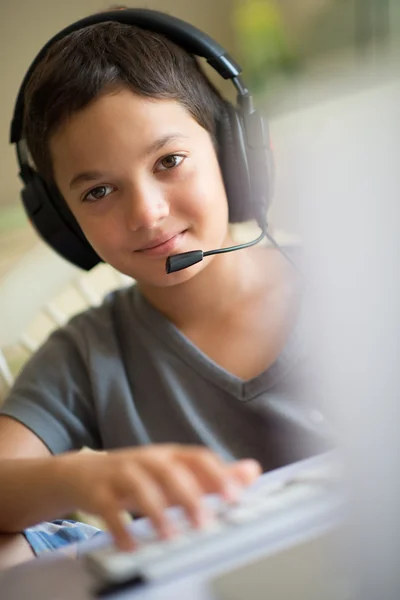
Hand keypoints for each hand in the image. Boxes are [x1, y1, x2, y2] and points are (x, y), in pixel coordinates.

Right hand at [56, 445, 260, 550]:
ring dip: (156, 511)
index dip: (216, 475)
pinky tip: (131, 545)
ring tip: (170, 537)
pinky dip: (120, 526)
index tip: (234, 497)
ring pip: (139, 485)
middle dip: (188, 496)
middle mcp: (147, 460)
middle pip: (170, 470)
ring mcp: (121, 473)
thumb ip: (213, 475)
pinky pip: (108, 506)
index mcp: (170, 455)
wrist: (84, 472)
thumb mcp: (175, 473)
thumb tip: (253, 471)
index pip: (197, 458)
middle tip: (204, 523)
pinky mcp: (98, 491)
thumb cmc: (139, 475)